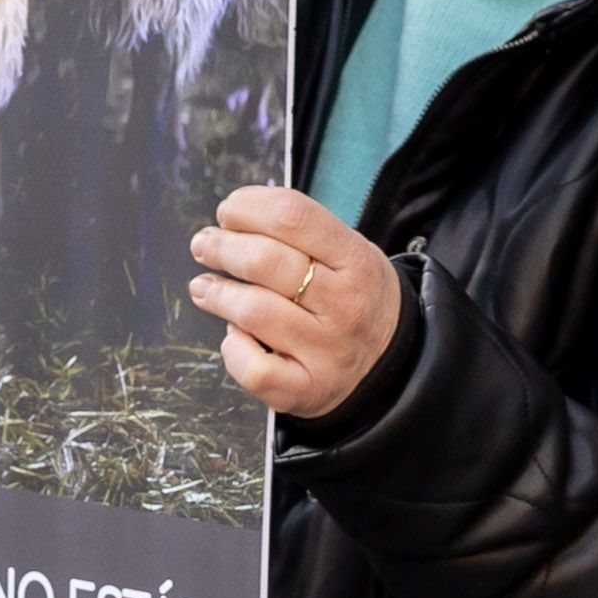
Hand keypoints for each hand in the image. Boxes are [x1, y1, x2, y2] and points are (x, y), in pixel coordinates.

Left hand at [189, 185, 400, 419]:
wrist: (393, 365)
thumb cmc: (353, 297)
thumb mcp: (349, 253)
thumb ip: (300, 233)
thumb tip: (231, 219)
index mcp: (357, 261)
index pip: (293, 217)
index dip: (247, 207)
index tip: (228, 212)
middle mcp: (345, 305)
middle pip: (265, 262)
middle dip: (221, 247)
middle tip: (204, 245)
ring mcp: (327, 351)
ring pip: (252, 311)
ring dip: (217, 294)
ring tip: (204, 287)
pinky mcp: (308, 390)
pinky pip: (255, 369)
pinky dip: (233, 349)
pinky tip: (234, 335)